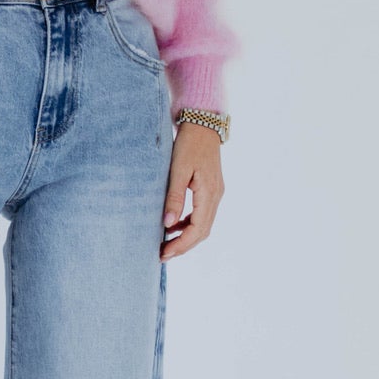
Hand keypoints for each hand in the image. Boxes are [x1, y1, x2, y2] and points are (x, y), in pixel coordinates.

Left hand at [160, 122, 223, 259]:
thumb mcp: (178, 170)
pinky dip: (189, 224)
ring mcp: (216, 193)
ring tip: (166, 244)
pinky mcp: (211, 189)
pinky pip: (202, 214)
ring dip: (187, 237)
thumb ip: (174, 197)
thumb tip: (168, 224)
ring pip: (204, 225)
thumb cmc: (188, 144)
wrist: (203, 124)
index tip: (164, 253)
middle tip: (162, 254)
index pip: (197, 229)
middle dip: (183, 246)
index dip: (181, 244)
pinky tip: (174, 226)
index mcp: (209, 193)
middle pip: (202, 232)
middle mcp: (216, 196)